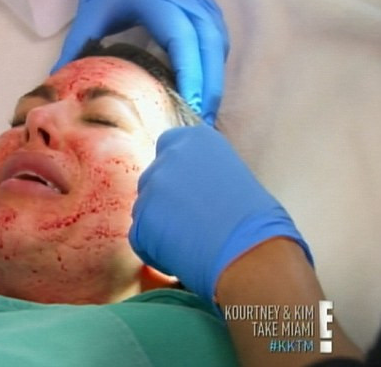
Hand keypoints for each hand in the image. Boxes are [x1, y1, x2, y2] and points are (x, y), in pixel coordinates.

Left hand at [53, 0, 228, 124]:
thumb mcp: (90, 10)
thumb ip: (75, 46)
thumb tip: (58, 84)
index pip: (182, 40)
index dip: (190, 74)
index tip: (191, 106)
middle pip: (210, 47)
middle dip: (209, 87)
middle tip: (201, 125)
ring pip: (219, 44)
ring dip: (215, 79)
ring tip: (204, 115)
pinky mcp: (206, 1)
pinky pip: (218, 37)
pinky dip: (215, 64)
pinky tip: (204, 88)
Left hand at [129, 125, 312, 302]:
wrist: (251, 253)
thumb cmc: (257, 220)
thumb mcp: (232, 174)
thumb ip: (201, 171)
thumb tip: (185, 186)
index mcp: (196, 138)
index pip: (169, 143)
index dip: (177, 170)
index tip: (190, 189)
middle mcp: (169, 156)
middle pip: (154, 178)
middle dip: (165, 199)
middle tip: (192, 222)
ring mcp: (152, 187)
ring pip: (144, 208)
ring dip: (159, 225)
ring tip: (192, 242)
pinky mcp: (140, 220)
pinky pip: (139, 236)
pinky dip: (154, 250)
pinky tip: (182, 258)